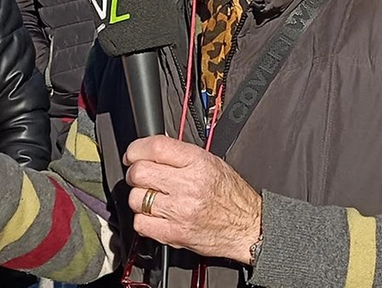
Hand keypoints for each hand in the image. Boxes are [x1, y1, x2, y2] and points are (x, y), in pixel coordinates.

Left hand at [124, 137, 260, 264]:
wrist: (248, 226)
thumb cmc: (231, 195)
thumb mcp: (212, 163)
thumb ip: (181, 155)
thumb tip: (153, 149)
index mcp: (198, 163)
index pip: (156, 147)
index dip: (136, 149)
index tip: (133, 154)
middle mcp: (189, 185)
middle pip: (140, 173)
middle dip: (135, 173)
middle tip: (142, 177)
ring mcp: (180, 211)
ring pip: (136, 199)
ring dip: (140, 198)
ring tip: (154, 198)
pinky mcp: (174, 234)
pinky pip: (141, 223)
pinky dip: (144, 220)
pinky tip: (156, 215)